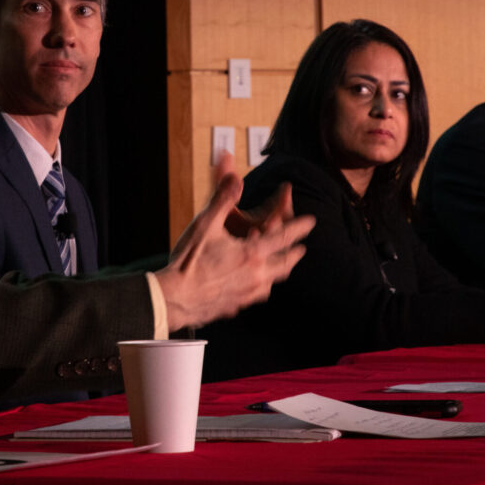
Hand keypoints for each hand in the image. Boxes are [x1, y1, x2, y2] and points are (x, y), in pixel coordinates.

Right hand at [154, 153, 313, 330]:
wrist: (173, 299)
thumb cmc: (188, 262)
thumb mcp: (205, 224)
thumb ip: (223, 199)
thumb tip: (236, 177)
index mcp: (252, 253)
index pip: (284, 237)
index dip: (300, 227)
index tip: (311, 222)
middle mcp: (256, 275)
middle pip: (285, 264)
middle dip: (295, 255)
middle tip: (300, 249)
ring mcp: (247, 294)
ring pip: (273, 283)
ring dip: (279, 272)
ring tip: (279, 268)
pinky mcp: (236, 307)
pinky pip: (256, 297)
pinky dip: (260, 288)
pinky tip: (253, 287)